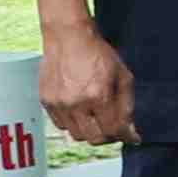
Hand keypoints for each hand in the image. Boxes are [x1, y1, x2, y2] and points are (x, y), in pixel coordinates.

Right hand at [31, 14, 125, 148]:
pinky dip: (73, 124)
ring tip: (97, 119)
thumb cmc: (98, 55)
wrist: (69, 38)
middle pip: (94, 138)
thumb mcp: (123, 77)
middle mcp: (75, 103)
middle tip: (114, 128)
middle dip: (108, 136)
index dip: (126, 136)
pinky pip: (61, 125)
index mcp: (98, 96)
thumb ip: (127, 106)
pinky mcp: (46, 101)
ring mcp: (58, 103)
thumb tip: (130, 132)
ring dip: (90, 131)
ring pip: (76, 135)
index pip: (113, 130)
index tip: (132, 137)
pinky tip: (81, 112)